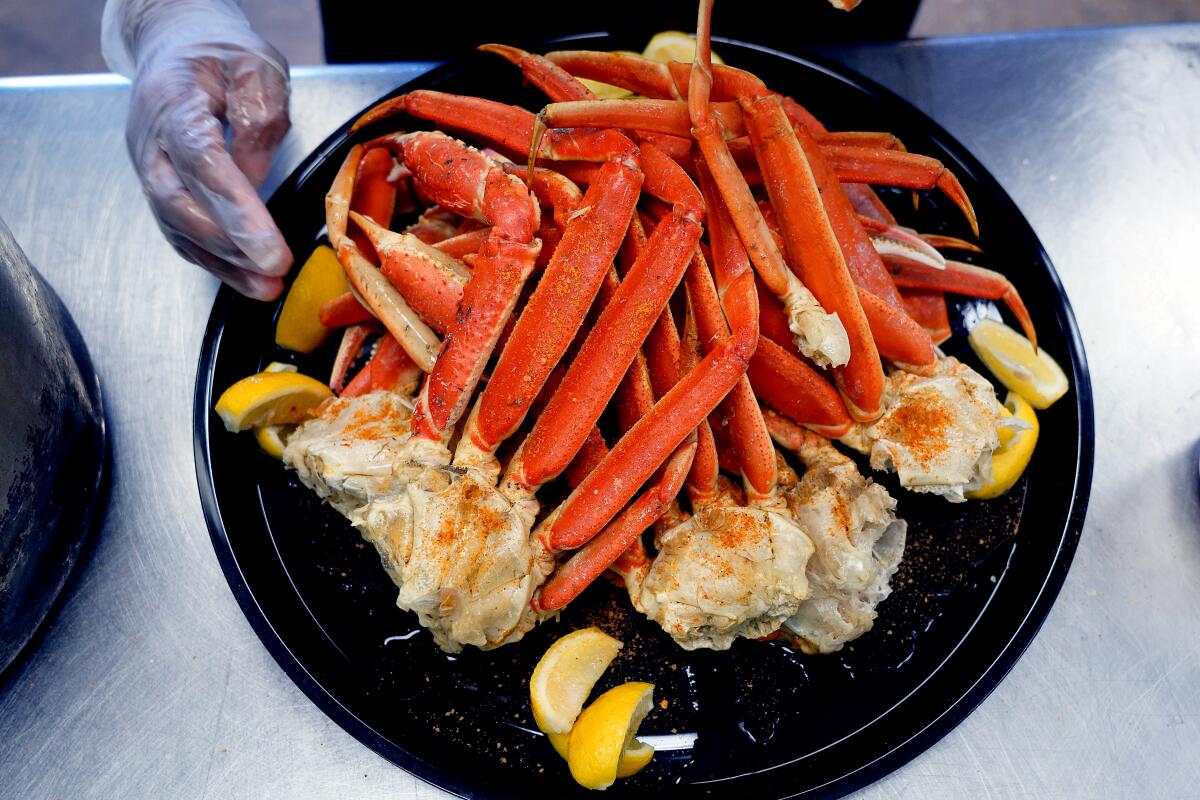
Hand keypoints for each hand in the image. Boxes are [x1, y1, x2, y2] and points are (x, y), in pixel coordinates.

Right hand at [104, 0, 293, 298]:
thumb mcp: (255, 67)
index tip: (268, 245)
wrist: (176, 47)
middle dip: (229, 244)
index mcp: (174, 102)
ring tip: (265, 285)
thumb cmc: (220, 56)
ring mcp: (150, 169)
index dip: (234, 207)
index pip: (202, 161)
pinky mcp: (160, 190)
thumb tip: (255, 176)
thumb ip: (258, 116)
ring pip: (178, 227)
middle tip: (273, 268)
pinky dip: (214, 262)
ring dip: (223, 263)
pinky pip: (182, 234)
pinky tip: (246, 279)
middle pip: (180, 203)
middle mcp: (151, 142)